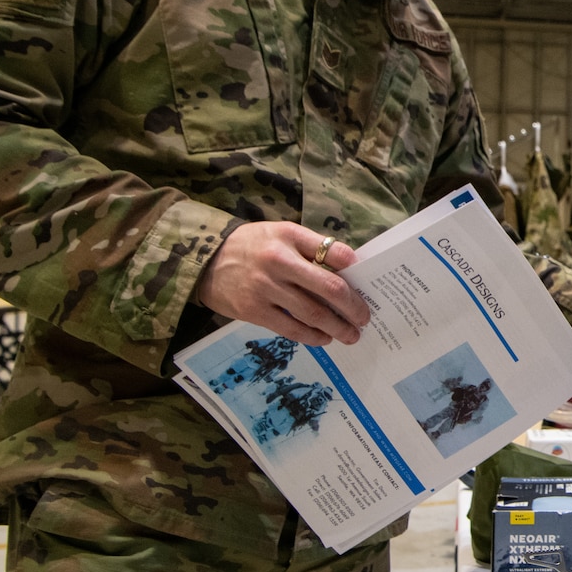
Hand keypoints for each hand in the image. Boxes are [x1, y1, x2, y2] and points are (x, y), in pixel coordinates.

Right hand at [194, 221, 371, 345]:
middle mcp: (279, 261)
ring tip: (351, 334)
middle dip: (353, 306)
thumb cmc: (253, 246)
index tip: (367, 281)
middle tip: (365, 317)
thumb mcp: (281, 233)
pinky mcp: (254, 310)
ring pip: (313, 312)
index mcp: (290, 236)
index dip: (355, 267)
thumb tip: (348, 268)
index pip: (333, 251)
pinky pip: (291, 328)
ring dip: (337, 327)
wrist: (204, 261)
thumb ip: (312, 247)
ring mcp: (265, 288)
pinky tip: (324, 338)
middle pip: (329, 287)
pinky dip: (312, 336)